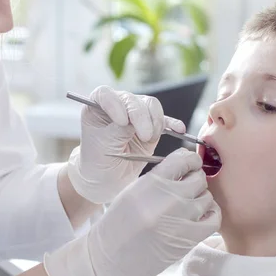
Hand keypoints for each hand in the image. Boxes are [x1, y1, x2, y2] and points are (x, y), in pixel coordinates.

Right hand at [44, 149, 220, 275]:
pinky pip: (214, 218)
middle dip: (194, 180)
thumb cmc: (118, 224)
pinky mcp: (189, 239)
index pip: (184, 159)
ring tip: (188, 206)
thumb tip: (185, 167)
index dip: (190, 160)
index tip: (190, 165)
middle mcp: (168, 198)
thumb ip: (160, 177)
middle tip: (187, 188)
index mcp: (152, 182)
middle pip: (199, 178)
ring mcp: (181, 218)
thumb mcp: (134, 190)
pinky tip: (199, 217)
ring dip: (200, 199)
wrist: (110, 258)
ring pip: (207, 197)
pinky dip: (210, 215)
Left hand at [67, 85, 185, 203]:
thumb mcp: (104, 147)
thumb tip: (135, 120)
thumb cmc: (98, 162)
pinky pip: (164, 120)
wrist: (108, 180)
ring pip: (150, 106)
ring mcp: (135, 115)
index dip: (115, 104)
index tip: (122, 122)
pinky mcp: (150, 126)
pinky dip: (172, 124)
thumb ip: (118, 131)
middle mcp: (117, 106)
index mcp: (97, 108)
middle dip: (141, 117)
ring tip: (151, 138)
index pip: (105, 94)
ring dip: (155, 121)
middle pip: (132, 100)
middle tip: (145, 136)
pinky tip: (179, 130)